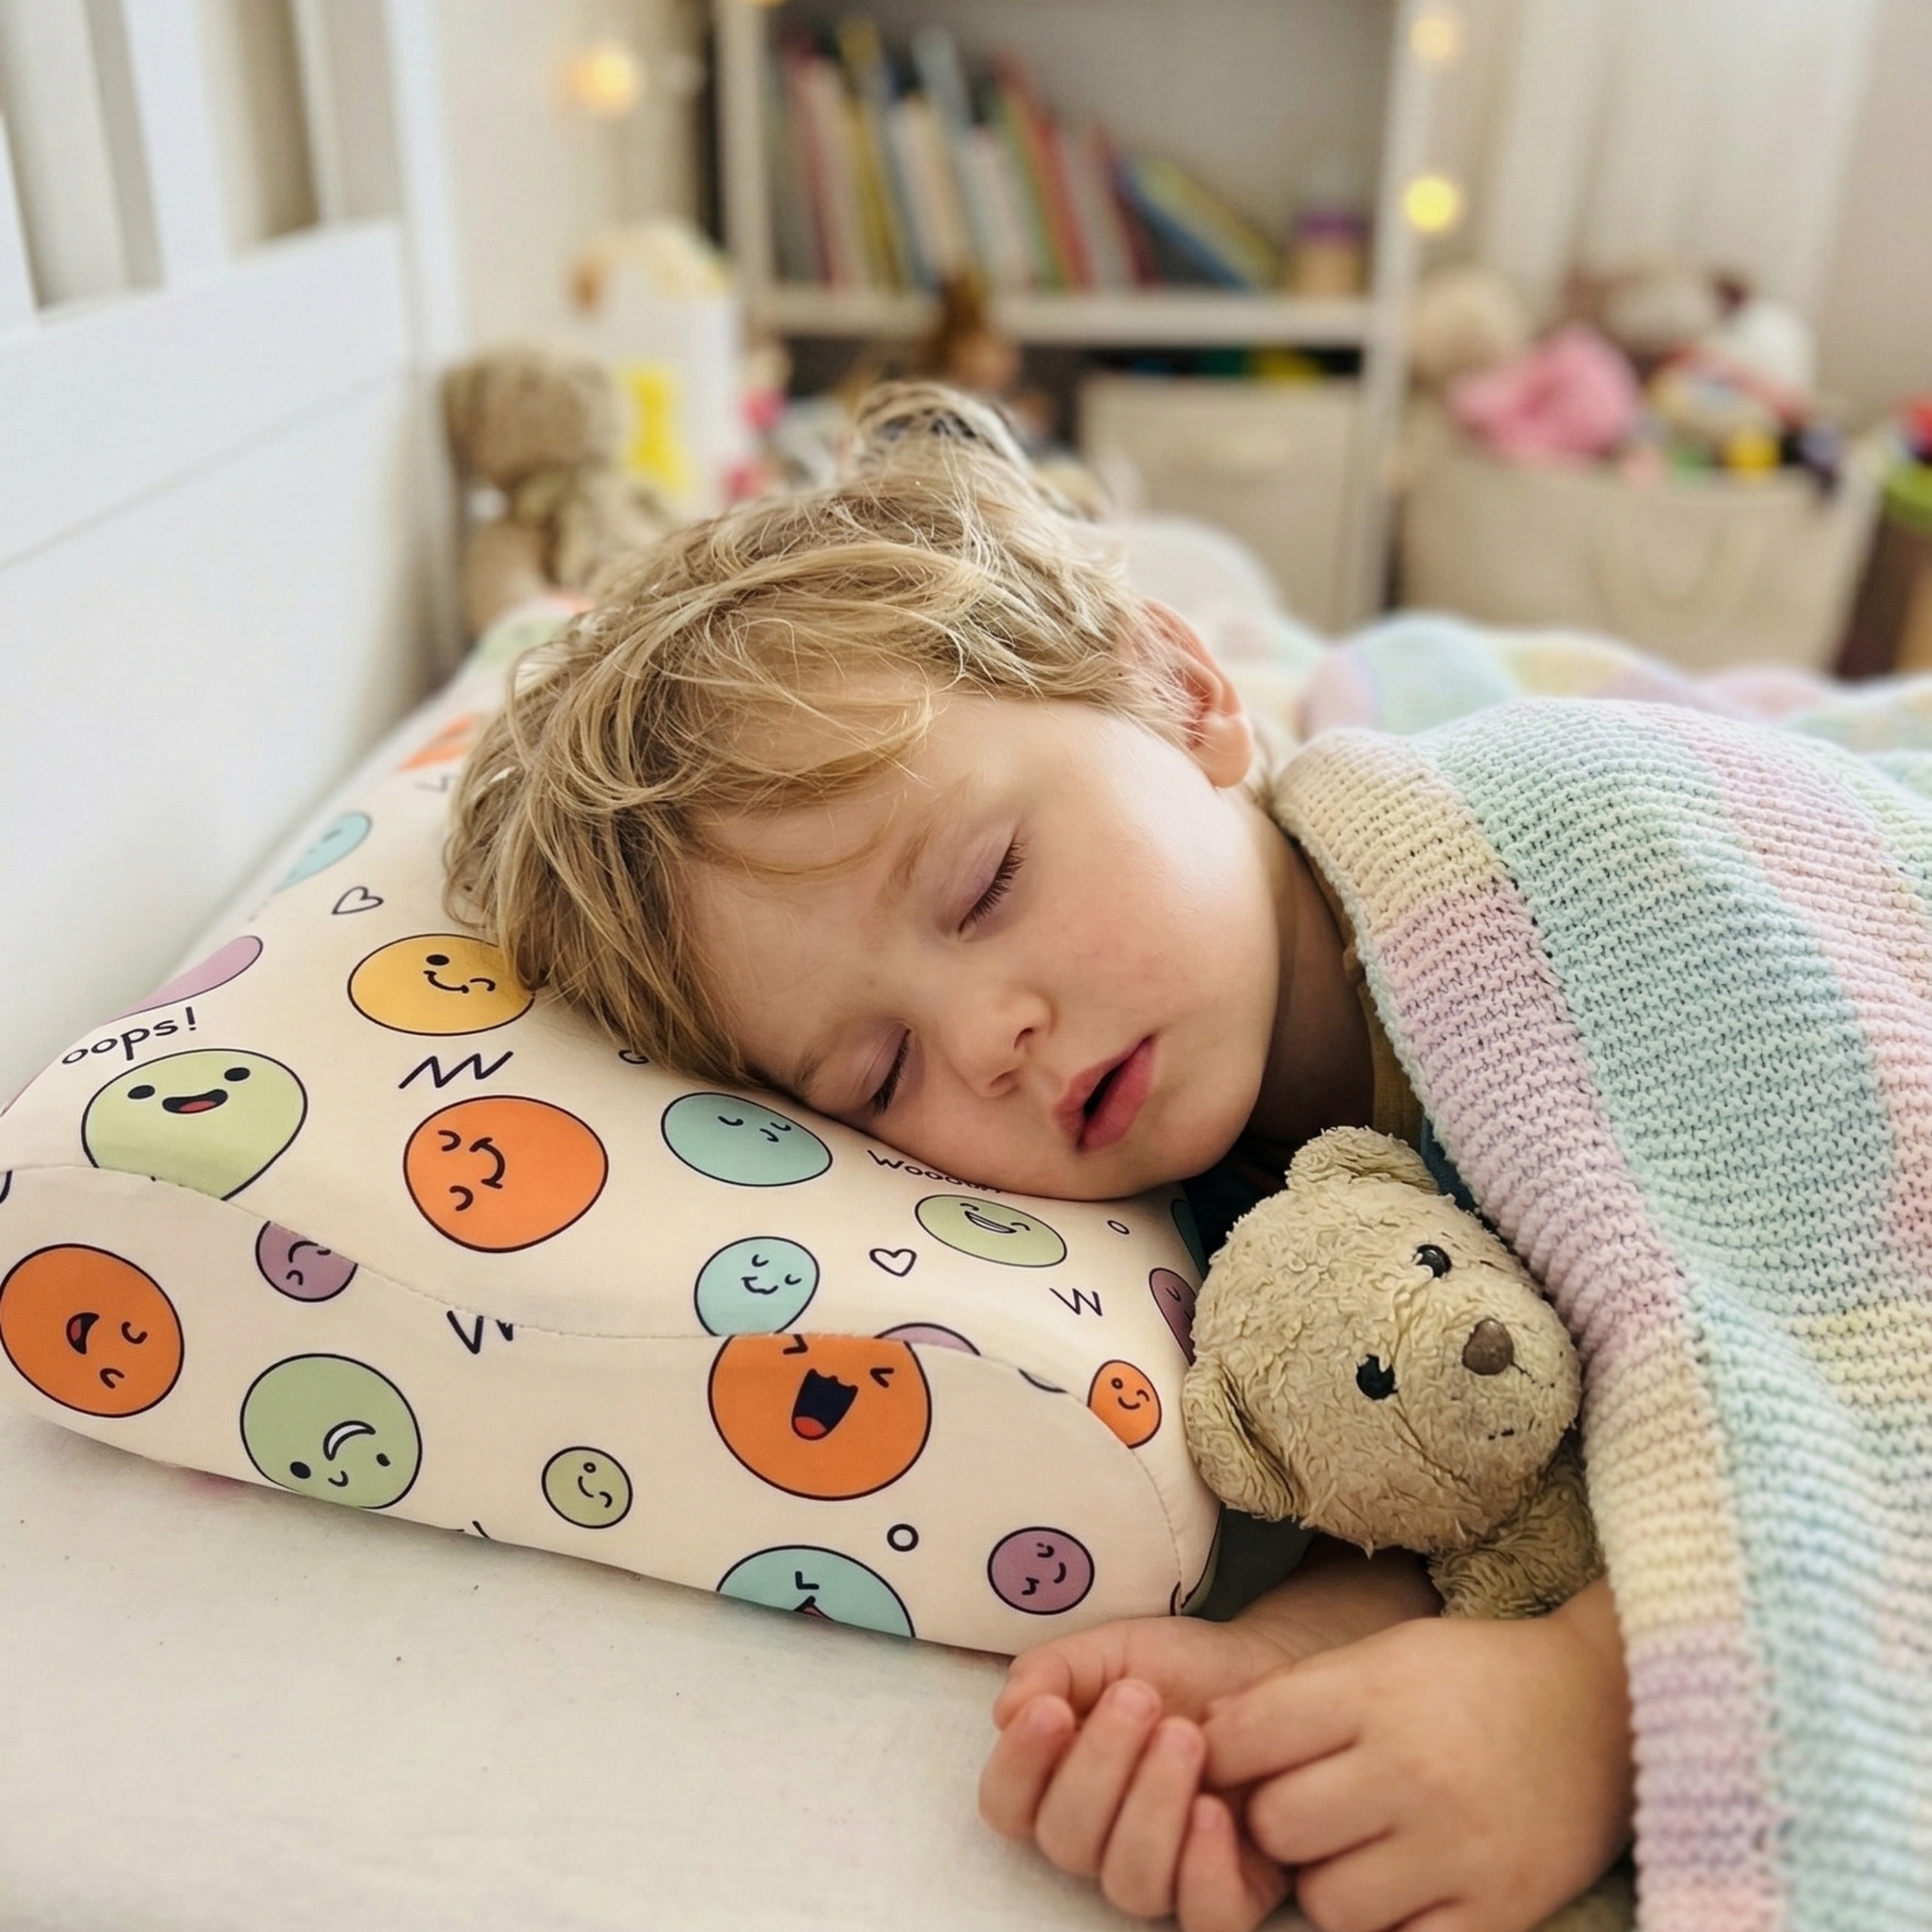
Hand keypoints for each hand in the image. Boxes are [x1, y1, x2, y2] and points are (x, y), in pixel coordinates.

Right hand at [979, 1543, 1438, 1924]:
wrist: (1267, 1670)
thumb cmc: (1181, 1667)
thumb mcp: (1113, 1650)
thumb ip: (1054, 1669)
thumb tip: (1010, 1708)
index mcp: (1059, 1784)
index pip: (1009, 1804)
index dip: (1020, 1765)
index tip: (1051, 1709)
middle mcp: (1101, 1841)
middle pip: (1067, 1841)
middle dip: (1099, 1765)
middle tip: (1140, 1700)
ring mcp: (1163, 1874)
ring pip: (1130, 1882)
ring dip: (1151, 1805)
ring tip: (1187, 1736)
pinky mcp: (1229, 1893)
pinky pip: (1205, 1918)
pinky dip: (1204, 1870)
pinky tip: (1213, 1810)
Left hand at [1203, 1583, 1633, 1931]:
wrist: (1603, 1710)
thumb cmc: (1472, 1678)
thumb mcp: (1382, 1654)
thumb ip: (1296, 1695)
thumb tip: (1209, 1735)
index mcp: (1378, 1694)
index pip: (1246, 1737)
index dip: (1221, 1753)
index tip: (1230, 1759)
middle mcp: (1414, 1771)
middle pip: (1277, 1826)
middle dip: (1274, 1822)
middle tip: (1304, 1807)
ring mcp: (1459, 1849)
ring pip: (1328, 1903)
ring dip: (1328, 1883)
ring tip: (1360, 1849)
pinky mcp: (1499, 1911)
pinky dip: (1389, 1924)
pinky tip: (1405, 1885)